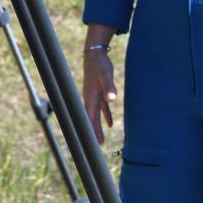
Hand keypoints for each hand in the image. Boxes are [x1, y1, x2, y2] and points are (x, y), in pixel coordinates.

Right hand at [82, 29, 118, 144]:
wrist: (95, 53)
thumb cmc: (100, 64)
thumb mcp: (105, 74)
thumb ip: (109, 87)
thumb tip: (112, 100)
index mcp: (91, 97)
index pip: (90, 118)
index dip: (91, 130)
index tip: (92, 143)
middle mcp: (90, 99)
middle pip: (92, 119)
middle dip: (94, 133)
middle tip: (96, 148)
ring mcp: (94, 96)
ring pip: (96, 115)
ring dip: (98, 127)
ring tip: (100, 141)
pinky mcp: (99, 92)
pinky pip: (101, 108)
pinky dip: (105, 116)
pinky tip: (109, 123)